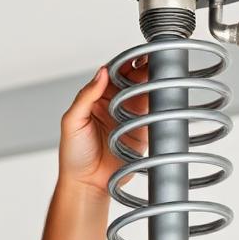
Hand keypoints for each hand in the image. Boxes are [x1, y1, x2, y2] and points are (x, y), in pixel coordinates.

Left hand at [58, 57, 149, 196]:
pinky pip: (154, 112)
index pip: (113, 72)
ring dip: (155, 81)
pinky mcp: (142, 130)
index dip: (125, 62)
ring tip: (163, 73)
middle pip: (133, 79)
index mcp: (95, 97)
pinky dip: (161, 102)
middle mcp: (114, 104)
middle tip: (155, 61)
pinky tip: (166, 93)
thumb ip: (86, 96)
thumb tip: (102, 72)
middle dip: (144, 68)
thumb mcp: (72, 121)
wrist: (87, 184)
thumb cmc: (73, 155)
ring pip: (146, 92)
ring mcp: (129, 116)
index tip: (136, 55)